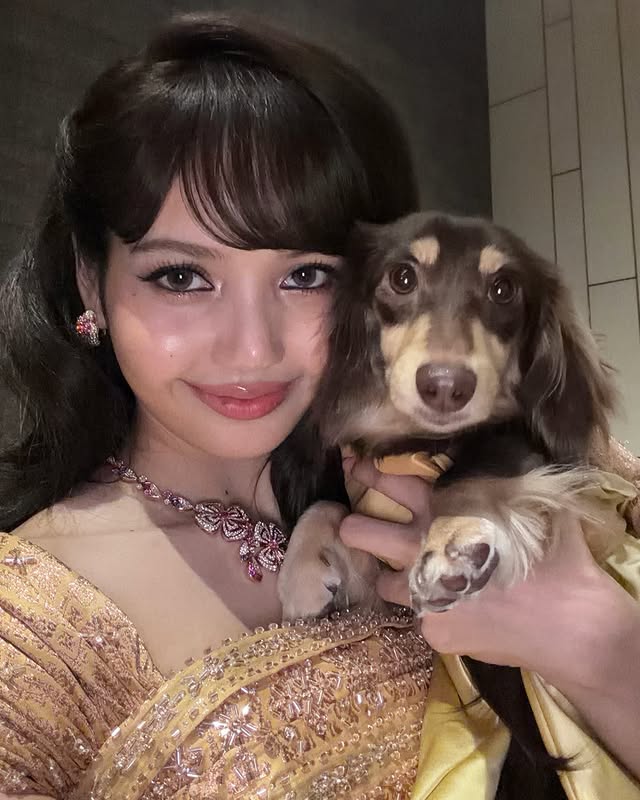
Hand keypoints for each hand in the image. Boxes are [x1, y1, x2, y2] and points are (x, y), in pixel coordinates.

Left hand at [340, 458, 630, 688]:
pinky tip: (460, 612)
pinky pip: (419, 616)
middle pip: (360, 532)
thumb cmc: (554, 556)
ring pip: (382, 582)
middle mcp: (424, 549)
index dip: (369, 473)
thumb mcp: (529, 504)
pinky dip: (433, 611)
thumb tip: (493, 456)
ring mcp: (424, 592)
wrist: (570, 624)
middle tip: (350, 526)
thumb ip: (500, 482)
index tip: (353, 468)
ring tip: (416, 578)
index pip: (393, 482)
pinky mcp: (431, 628)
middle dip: (350, 526)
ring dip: (394, 578)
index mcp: (446, 512)